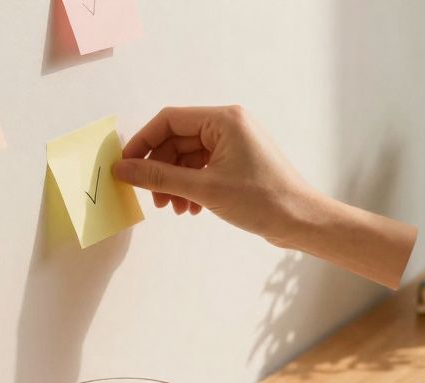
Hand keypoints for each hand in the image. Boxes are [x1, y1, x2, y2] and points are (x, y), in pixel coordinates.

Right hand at [112, 105, 319, 244]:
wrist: (301, 221)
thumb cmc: (262, 201)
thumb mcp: (204, 189)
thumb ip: (160, 177)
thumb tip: (123, 169)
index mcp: (224, 119)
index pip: (169, 120)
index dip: (144, 142)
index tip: (126, 166)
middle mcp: (230, 125)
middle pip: (178, 140)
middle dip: (161, 170)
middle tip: (152, 198)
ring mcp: (235, 143)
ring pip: (189, 157)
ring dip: (175, 182)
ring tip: (174, 208)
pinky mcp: (239, 162)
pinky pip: (204, 168)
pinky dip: (192, 186)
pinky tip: (190, 208)